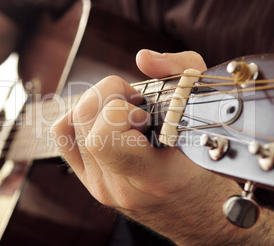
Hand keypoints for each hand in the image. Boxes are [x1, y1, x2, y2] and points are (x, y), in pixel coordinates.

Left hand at [51, 50, 252, 243]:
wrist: (199, 214)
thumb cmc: (209, 168)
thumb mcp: (208, 115)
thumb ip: (182, 74)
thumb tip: (142, 58)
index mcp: (151, 176)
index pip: (104, 137)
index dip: (118, 108)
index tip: (142, 107)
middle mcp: (118, 185)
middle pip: (83, 122)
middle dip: (107, 95)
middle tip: (134, 102)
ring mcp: (100, 186)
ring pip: (69, 127)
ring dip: (95, 106)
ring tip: (122, 111)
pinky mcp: (91, 182)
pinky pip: (64, 139)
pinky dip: (80, 119)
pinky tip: (105, 119)